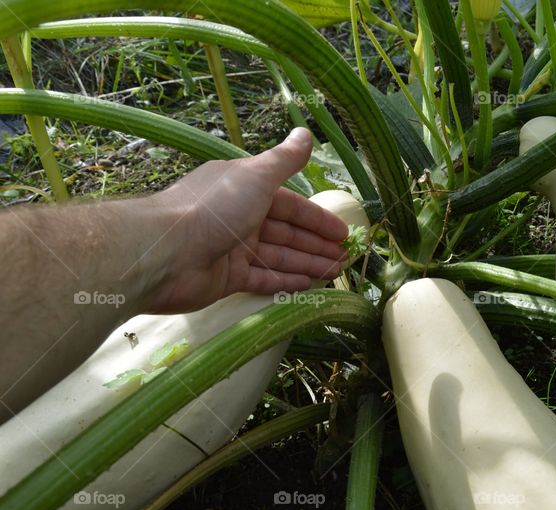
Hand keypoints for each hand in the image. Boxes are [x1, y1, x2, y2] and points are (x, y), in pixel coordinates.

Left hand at [145, 128, 348, 312]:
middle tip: (345, 258)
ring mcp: (233, 249)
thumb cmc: (214, 208)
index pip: (290, 205)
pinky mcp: (226, 278)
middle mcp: (240, 217)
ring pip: (278, 256)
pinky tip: (308, 285)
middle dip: (316, 244)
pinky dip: (285, 281)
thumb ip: (284, 160)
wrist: (166, 252)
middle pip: (286, 232)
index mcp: (245, 190)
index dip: (317, 218)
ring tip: (335, 273)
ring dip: (307, 263)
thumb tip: (306, 132)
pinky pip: (263, 278)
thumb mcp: (255, 176)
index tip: (342, 232)